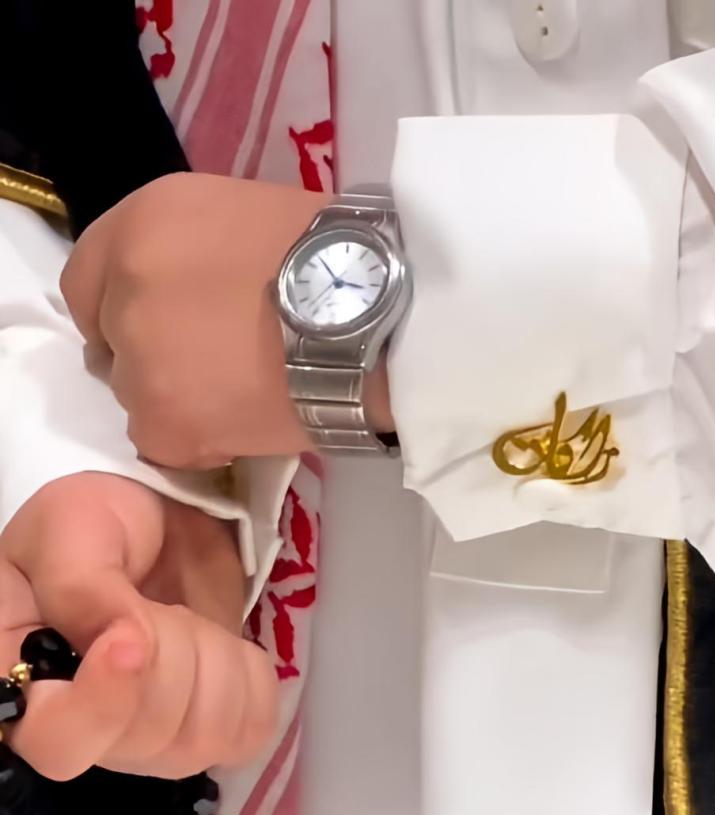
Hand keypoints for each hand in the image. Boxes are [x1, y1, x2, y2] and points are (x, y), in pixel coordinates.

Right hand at [0, 473, 277, 780]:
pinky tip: (228, 645)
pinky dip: (254, 680)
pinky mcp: (212, 734)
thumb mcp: (70, 527)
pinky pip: (252, 730)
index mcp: (23, 681)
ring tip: (189, 619)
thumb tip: (123, 645)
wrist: (162, 522)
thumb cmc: (100, 522)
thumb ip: (80, 586)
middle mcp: (85, 731)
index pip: (58, 742)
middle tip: (158, 602)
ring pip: (206, 739)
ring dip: (216, 661)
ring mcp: (151, 742)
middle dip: (173, 650)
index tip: (133, 638)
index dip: (104, 703)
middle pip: (147, 736)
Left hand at [61, 173, 330, 469]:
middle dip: (151, 359)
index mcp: (143, 223)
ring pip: (137, 399)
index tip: (154, 330)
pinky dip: (201, 444)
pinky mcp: (166, 424)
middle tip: (211, 367)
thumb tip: (188, 292)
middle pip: (111, 347)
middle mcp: (124, 288)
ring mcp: (140, 361)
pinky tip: (247, 423)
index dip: (117, 310)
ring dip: (179, 403)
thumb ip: (190, 251)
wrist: (376, 316)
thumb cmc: (331, 257)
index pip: (85, 281)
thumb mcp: (242, 216)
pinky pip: (166, 446)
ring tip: (243, 396)